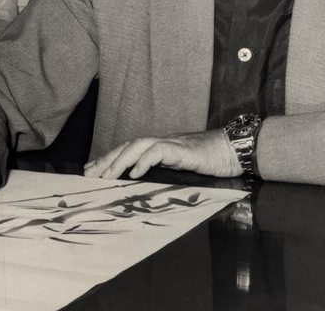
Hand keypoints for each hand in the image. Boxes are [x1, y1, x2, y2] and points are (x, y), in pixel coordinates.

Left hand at [84, 129, 242, 179]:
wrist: (234, 149)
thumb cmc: (212, 160)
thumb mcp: (182, 168)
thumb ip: (165, 170)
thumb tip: (143, 182)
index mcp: (161, 148)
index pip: (130, 150)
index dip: (110, 159)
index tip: (91, 170)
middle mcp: (163, 142)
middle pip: (129, 145)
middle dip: (107, 159)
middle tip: (90, 175)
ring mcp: (173, 143)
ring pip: (139, 145)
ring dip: (120, 160)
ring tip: (107, 175)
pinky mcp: (183, 149)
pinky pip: (160, 150)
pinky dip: (145, 160)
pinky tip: (135, 172)